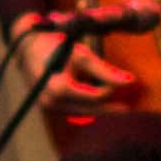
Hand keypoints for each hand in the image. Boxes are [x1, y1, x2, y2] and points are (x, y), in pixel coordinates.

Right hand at [19, 28, 136, 120]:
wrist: (29, 48)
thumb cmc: (56, 47)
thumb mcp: (82, 55)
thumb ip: (105, 70)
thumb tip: (130, 81)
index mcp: (60, 89)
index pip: (95, 96)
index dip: (111, 88)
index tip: (122, 81)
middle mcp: (52, 102)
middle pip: (90, 110)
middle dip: (108, 108)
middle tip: (127, 108)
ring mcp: (49, 106)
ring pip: (81, 113)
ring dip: (97, 109)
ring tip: (115, 107)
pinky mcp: (48, 106)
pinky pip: (72, 110)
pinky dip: (85, 106)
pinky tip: (96, 101)